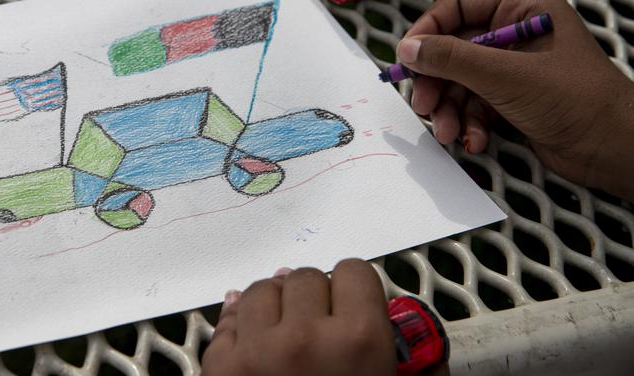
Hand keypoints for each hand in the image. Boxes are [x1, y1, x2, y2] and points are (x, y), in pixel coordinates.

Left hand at [201, 260, 396, 375]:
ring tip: (286, 333)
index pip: (353, 270)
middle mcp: (305, 339)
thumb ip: (413, 355)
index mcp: (358, 341)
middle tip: (319, 325)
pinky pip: (228, 319)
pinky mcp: (221, 368)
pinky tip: (255, 342)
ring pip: (261, 290)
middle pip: (305, 276)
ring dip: (274, 307)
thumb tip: (416, 322)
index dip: (353, 290)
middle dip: (312, 297)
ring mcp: (257, 352)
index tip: (350, 306)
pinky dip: (241, 327)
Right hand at [397, 0, 633, 197]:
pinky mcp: (512, 97)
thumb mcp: (506, 76)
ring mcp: (513, 67)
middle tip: (423, 103)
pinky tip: (474, 140)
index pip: (459, 4)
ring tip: (448, 132)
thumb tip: (408, 48)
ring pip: (459, 80)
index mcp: (523, 7)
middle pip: (452, 46)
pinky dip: (468, 123)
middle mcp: (516, 32)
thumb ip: (452, 59)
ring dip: (448, 108)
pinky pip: (473, 104)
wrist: (615, 150)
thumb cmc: (579, 101)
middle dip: (436, 80)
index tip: (408, 57)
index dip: (429, 29)